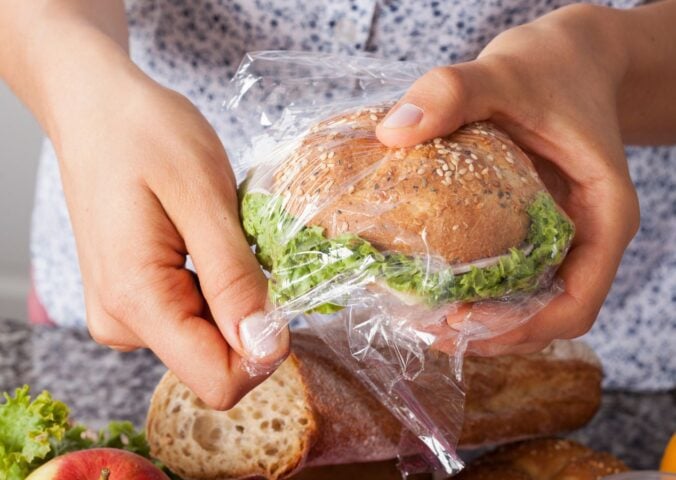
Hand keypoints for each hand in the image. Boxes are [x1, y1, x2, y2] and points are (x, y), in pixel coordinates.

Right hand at [56, 74, 288, 408]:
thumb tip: (266, 349)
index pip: (217, 381)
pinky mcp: (133, 302)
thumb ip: (233, 280)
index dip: (264, 349)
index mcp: (137, 301)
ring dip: (232, 296)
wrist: (97, 111)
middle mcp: (122, 323)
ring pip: (208, 339)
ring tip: (216, 235)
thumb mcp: (204, 197)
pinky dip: (215, 287)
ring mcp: (124, 315)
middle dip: (248, 314)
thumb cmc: (146, 136)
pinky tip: (203, 242)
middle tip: (243, 246)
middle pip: (216, 362)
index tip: (278, 293)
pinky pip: (192, 318)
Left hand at [376, 4, 639, 354]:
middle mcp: (586, 237)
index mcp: (604, 216)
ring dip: (480, 322)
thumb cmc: (550, 67)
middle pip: (547, 315)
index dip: (522, 328)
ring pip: (527, 303)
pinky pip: (510, 275)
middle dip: (490, 333)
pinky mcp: (532, 228)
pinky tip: (430, 286)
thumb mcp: (504, 71)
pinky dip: (475, 292)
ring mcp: (560, 236)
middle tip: (427, 330)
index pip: (577, 302)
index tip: (461, 324)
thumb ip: (454, 91)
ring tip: (421, 320)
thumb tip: (394, 132)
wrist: (568, 57)